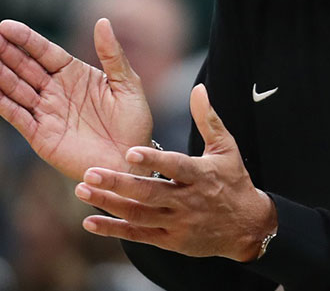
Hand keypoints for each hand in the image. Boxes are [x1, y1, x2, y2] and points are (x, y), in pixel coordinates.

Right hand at [0, 18, 152, 181]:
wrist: (130, 164)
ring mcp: (45, 112)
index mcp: (74, 73)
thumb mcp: (127, 85)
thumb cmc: (133, 123)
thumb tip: (103, 20)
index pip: (44, 51)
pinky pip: (16, 115)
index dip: (25, 38)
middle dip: (2, 50)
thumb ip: (112, 55)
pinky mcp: (40, 136)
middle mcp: (55, 89)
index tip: (5, 25)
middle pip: (24, 65)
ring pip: (15, 87)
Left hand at [73, 84, 277, 261]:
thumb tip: (198, 88)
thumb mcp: (226, 148)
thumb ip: (207, 119)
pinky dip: (113, 230)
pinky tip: (89, 222)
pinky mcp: (170, 242)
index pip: (175, 167)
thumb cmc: (234, 181)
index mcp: (201, 176)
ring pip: (139, 215)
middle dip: (118, 183)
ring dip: (109, 204)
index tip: (129, 152)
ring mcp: (177, 224)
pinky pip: (138, 236)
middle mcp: (188, 201)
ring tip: (82, 190)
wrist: (248, 228)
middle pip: (149, 193)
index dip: (153, 161)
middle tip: (89, 171)